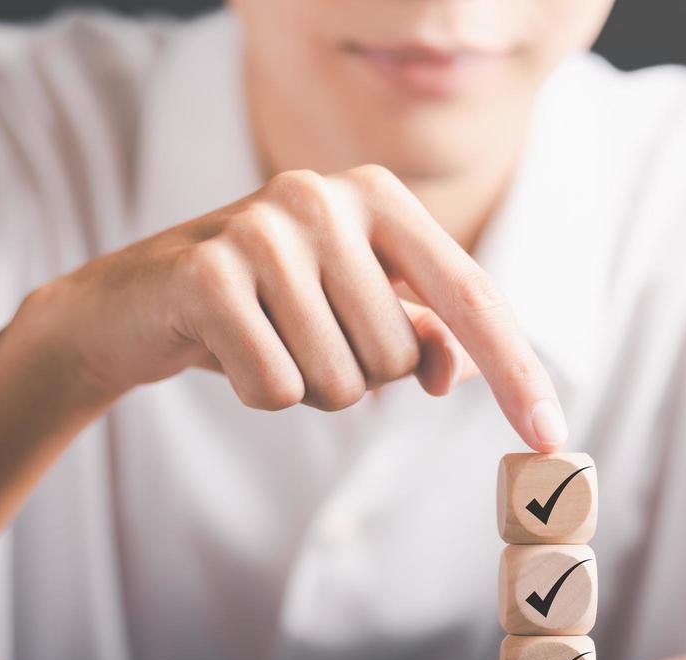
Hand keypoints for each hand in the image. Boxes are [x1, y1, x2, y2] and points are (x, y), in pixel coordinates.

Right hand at [25, 164, 565, 449]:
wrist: (130, 305)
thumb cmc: (259, 309)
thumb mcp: (347, 312)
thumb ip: (418, 332)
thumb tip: (454, 369)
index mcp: (375, 195)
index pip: (469, 296)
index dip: (516, 371)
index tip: (554, 438)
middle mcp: (325, 198)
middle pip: (397, 357)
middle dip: (354, 379)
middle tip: (297, 341)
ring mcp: (264, 230)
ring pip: (341, 381)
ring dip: (304, 389)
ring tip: (261, 343)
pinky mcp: (209, 274)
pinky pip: (277, 389)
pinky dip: (256, 392)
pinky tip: (224, 353)